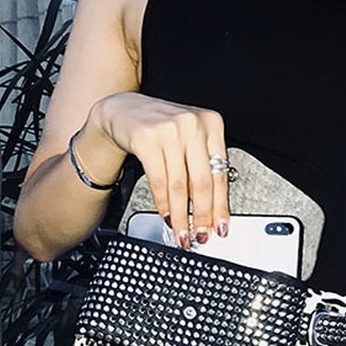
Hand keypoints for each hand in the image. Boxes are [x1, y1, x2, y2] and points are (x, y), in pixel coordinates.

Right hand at [92, 91, 229, 247]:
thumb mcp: (190, 140)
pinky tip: (166, 216)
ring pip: (179, 186)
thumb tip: (212, 209)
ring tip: (182, 232)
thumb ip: (202, 167)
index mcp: (212, 124)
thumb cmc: (162, 129)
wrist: (125, 110)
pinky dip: (163, 204)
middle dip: (202, 216)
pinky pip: (159, 181)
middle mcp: (193, 125)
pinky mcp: (147, 138)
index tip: (221, 226)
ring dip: (181, 216)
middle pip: (202, 182)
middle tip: (201, 235)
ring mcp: (170, 130)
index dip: (221, 206)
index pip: (220, 174)